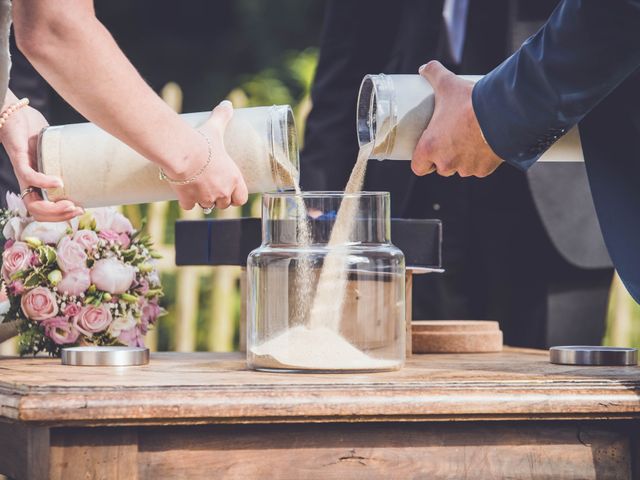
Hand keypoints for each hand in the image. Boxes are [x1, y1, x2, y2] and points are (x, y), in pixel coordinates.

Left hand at [0, 104, 82, 220]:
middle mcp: (27, 182)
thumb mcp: (54, 152)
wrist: (14, 113)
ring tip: (70, 204)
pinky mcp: (19, 158)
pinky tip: (59, 182)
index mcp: (35, 183)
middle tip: (78, 210)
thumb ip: (67, 160)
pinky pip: (29, 176)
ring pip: (31, 203)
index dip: (60, 216)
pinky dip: (44, 182)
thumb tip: (96, 162)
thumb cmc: (35, 132)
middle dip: (59, 216)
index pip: (42, 210)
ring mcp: (22, 172)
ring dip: (52, 209)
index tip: (80, 209)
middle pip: (37, 212)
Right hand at [170, 100, 248, 210]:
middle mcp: (222, 191)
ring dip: (202, 199)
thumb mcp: (215, 128)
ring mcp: (205, 197)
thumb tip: (227, 104)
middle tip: (210, 186)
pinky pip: (189, 206)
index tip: (229, 192)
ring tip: (196, 187)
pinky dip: (186, 201)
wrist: (182, 152)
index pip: (241, 199)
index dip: (235, 197)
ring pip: (206, 206)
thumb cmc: (201, 141)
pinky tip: (183, 192)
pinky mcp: (188, 200)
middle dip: (218, 198)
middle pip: (223, 204)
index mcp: (233, 179)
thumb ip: (222, 117)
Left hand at [411, 61, 503, 177]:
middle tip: (452, 140)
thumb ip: (433, 74)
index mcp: (430, 148)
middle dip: (445, 157)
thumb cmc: (469, 102)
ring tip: (469, 141)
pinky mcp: (484, 170)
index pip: (418, 167)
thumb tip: (424, 68)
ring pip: (461, 168)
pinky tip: (484, 146)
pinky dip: (482, 160)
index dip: (422, 161)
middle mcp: (446, 163)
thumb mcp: (447, 84)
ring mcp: (466, 168)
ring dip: (463, 159)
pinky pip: (479, 168)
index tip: (428, 151)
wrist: (502, 113)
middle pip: (441, 167)